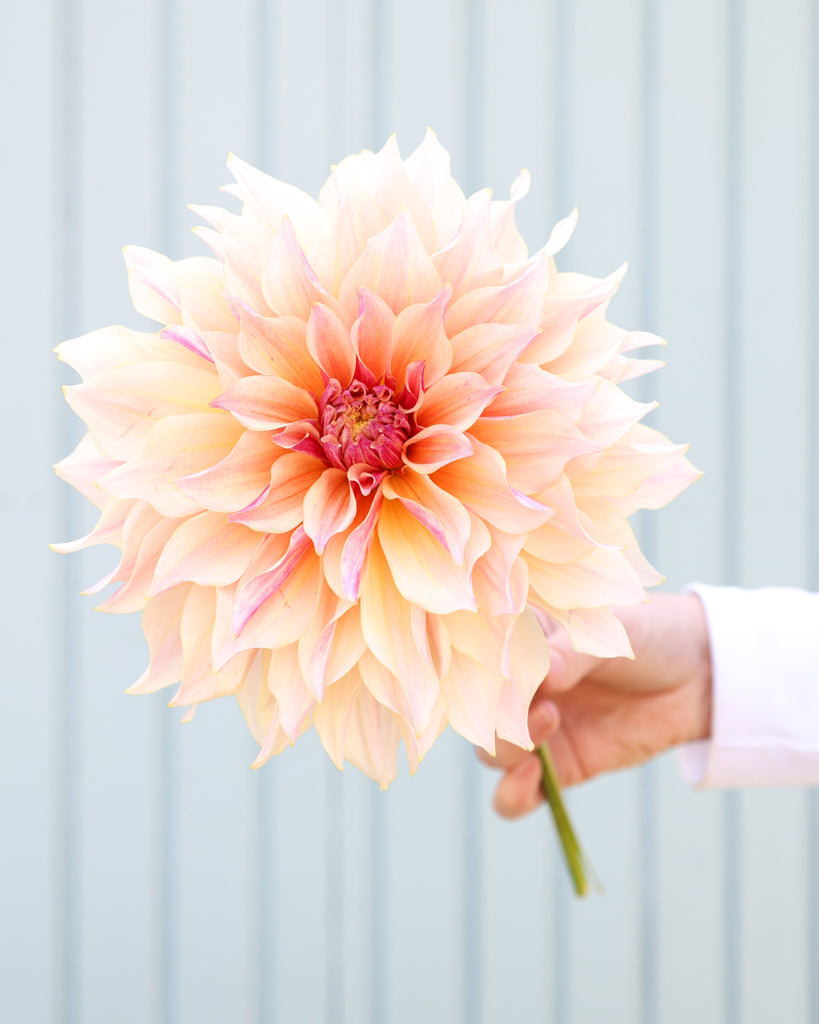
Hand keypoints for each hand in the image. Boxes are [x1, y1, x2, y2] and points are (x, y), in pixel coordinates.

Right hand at [480, 593, 712, 817]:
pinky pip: (514, 797)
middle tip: (534, 699)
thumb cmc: (646, 636)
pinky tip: (534, 776)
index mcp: (517, 641)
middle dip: (494, 713)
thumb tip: (543, 677)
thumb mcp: (608, 633)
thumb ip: (572, 654)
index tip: (503, 669)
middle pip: (476, 713)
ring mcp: (534, 731)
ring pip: (491, 754)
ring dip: (508, 746)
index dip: (478, 669)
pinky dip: (511, 794)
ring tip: (551, 720)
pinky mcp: (558, 769)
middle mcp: (517, 688)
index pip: (475, 659)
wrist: (698, 674)